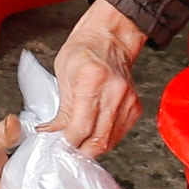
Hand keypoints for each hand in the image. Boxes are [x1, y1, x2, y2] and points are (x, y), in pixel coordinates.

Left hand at [45, 0, 149, 157]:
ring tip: (78, 142)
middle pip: (98, 139)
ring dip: (92, 147)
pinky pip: (119, 134)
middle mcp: (114, 92)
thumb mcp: (62, 75)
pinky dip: (105, 138)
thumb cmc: (84, 51)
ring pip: (110, 141)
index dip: (68, 142)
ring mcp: (128, 101)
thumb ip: (61, 110)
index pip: (81, 127)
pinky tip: (94, 133)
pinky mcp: (135, 107)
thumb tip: (52, 134)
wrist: (110, 38)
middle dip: (79, 149)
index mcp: (92, 80)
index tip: (58, 145)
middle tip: (66, 149)